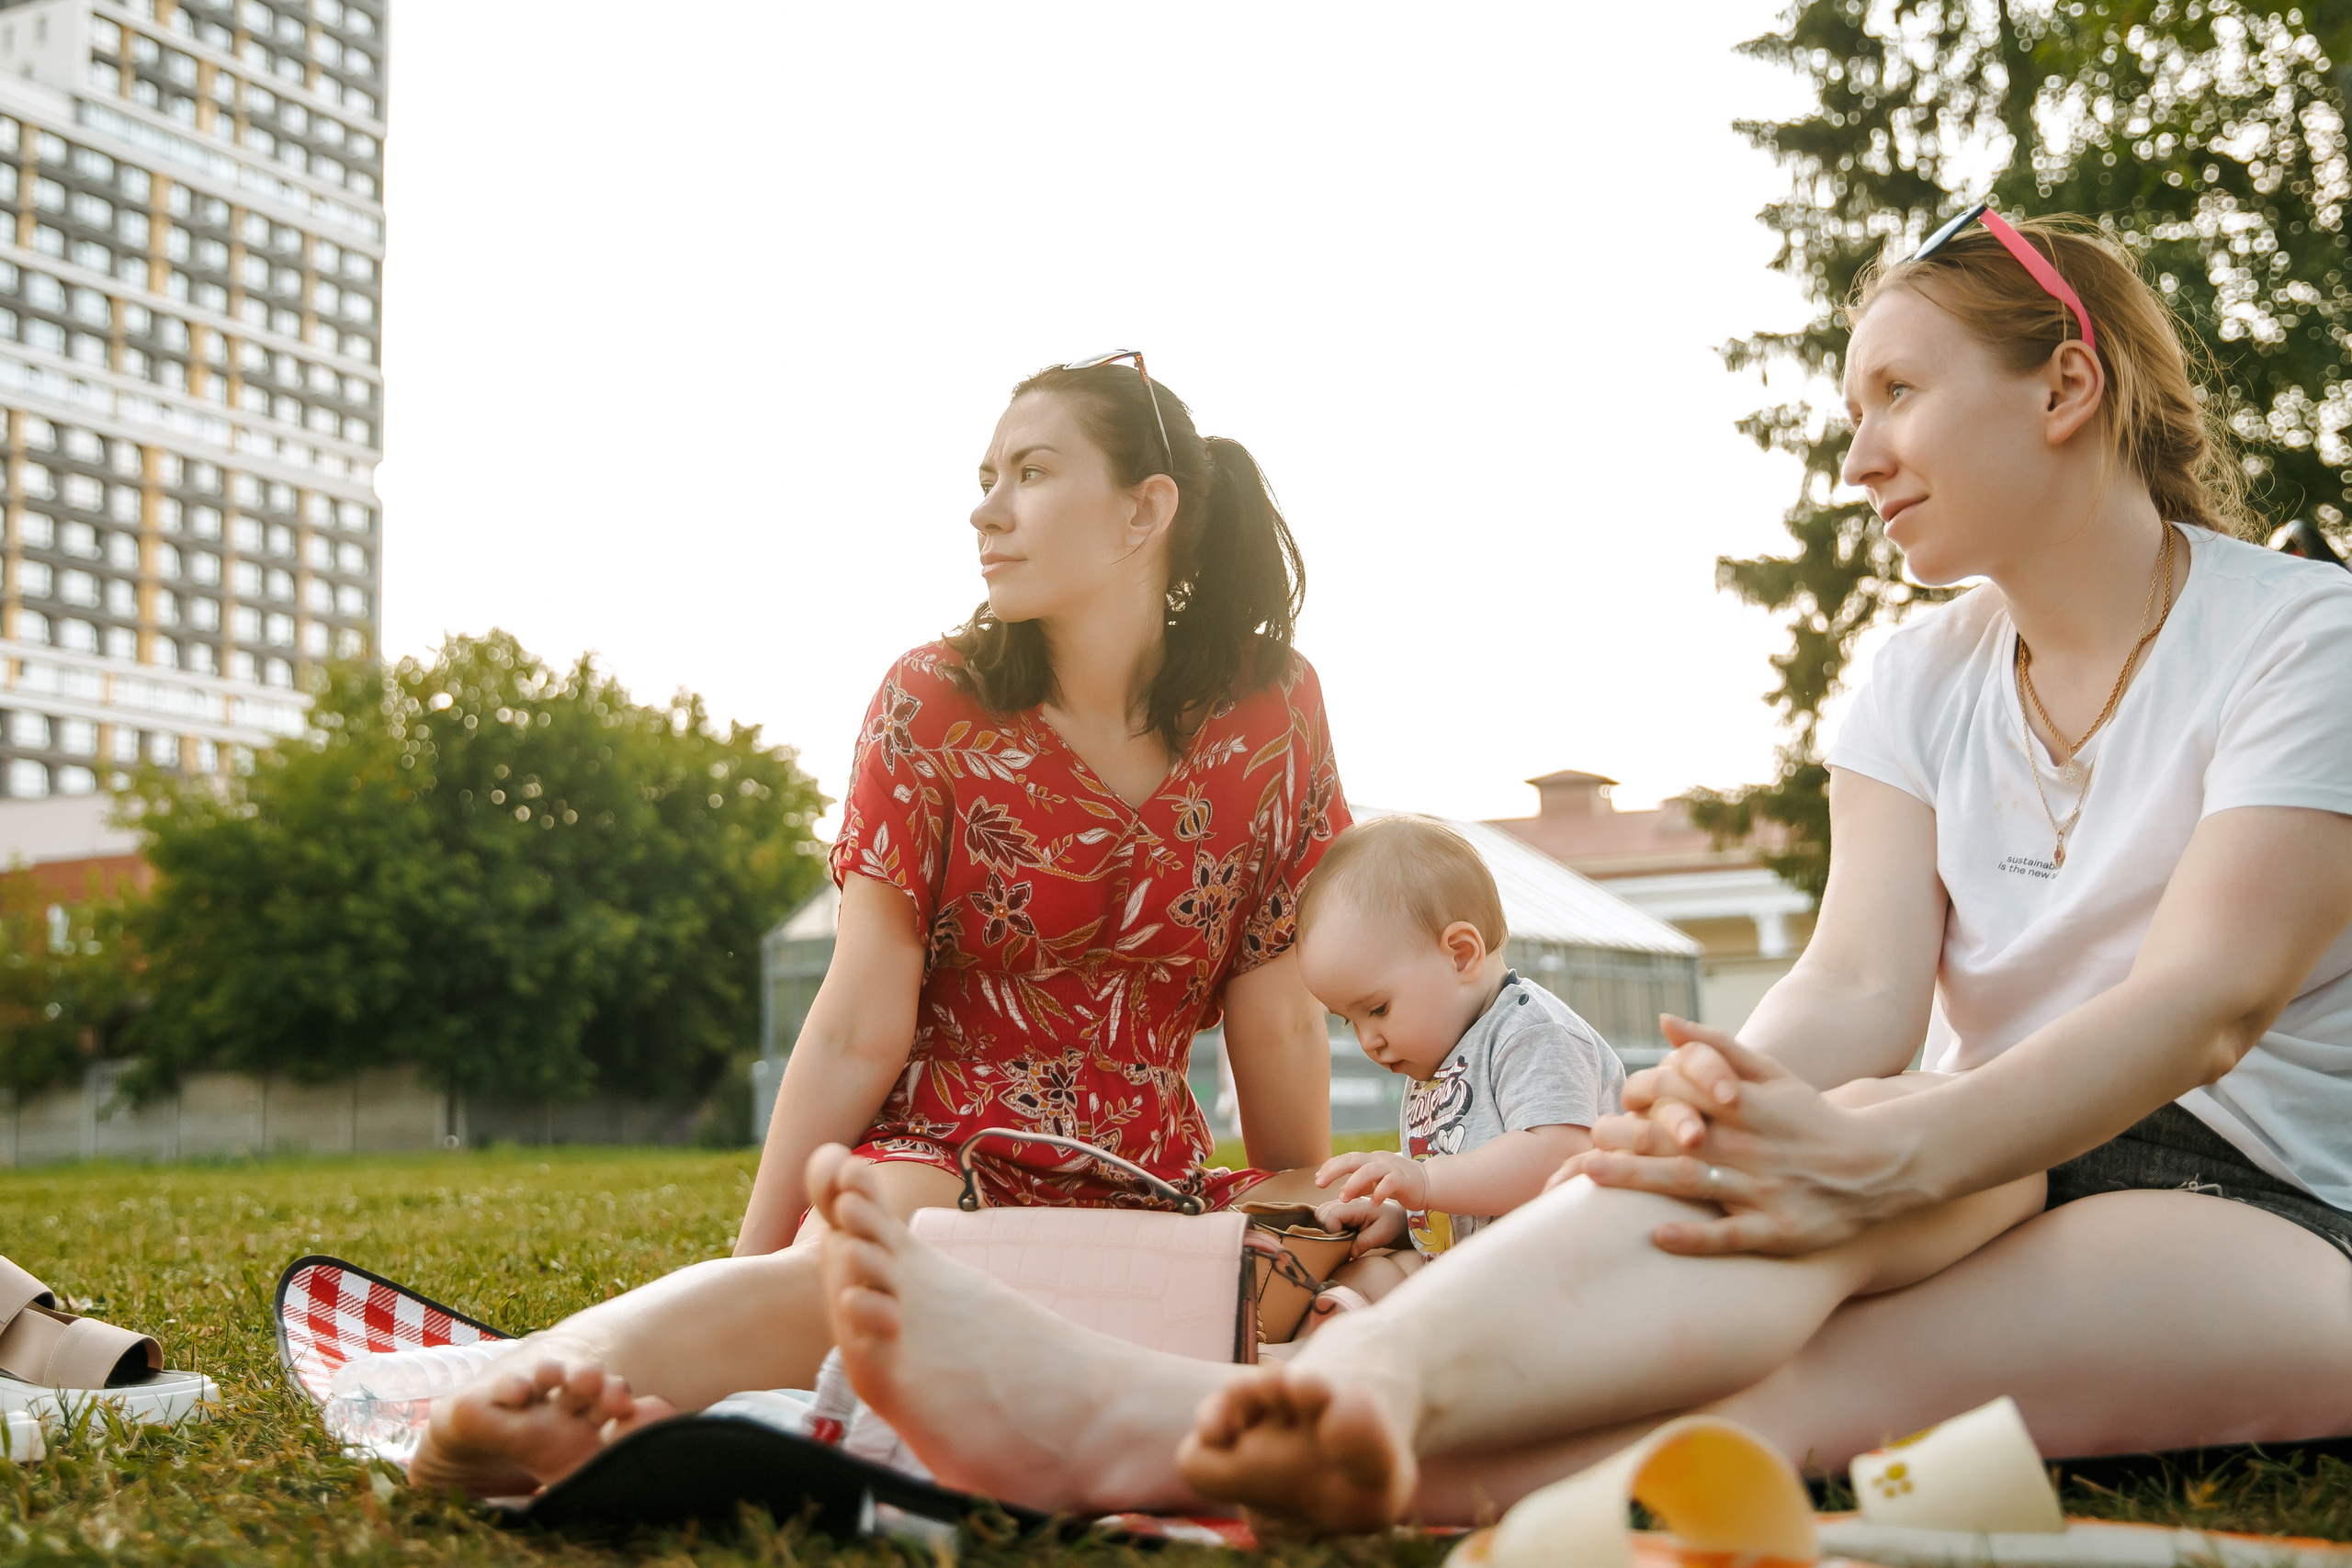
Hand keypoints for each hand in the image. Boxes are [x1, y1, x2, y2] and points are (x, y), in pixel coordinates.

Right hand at [1312, 1196, 1407, 1255]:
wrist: (1395, 1217)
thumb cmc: (1390, 1224)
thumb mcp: (1382, 1234)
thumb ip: (1365, 1242)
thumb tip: (1350, 1253)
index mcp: (1356, 1206)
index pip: (1331, 1214)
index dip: (1332, 1230)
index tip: (1344, 1240)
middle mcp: (1346, 1201)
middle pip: (1321, 1213)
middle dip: (1326, 1229)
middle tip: (1342, 1239)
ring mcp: (1340, 1204)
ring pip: (1319, 1213)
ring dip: (1326, 1227)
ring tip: (1341, 1235)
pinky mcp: (1338, 1208)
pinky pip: (1323, 1215)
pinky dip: (1326, 1225)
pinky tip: (1339, 1232)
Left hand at [1315, 1149, 1428, 1211]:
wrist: (1429, 1183)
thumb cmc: (1399, 1184)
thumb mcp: (1375, 1183)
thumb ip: (1360, 1186)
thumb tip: (1340, 1193)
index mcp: (1370, 1160)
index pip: (1346, 1158)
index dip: (1330, 1166)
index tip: (1317, 1179)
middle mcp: (1379, 1160)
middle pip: (1353, 1159)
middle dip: (1334, 1170)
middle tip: (1320, 1183)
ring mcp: (1391, 1168)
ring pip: (1369, 1170)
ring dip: (1354, 1183)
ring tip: (1342, 1197)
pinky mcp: (1404, 1179)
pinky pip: (1390, 1183)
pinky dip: (1380, 1192)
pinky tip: (1373, 1203)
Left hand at [1564, 1022, 1918, 1255]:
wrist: (1882, 1166)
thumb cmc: (1812, 1119)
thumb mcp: (1773, 1075)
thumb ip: (1717, 1048)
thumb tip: (1664, 1023)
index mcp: (1746, 1107)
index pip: (1684, 1094)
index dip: (1644, 1099)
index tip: (1608, 1109)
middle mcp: (1751, 1147)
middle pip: (1675, 1140)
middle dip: (1624, 1141)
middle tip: (1580, 1145)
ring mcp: (1766, 1190)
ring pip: (1693, 1183)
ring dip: (1639, 1180)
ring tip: (1591, 1176)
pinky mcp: (1782, 1231)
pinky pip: (1732, 1234)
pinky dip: (1696, 1236)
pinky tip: (1658, 1235)